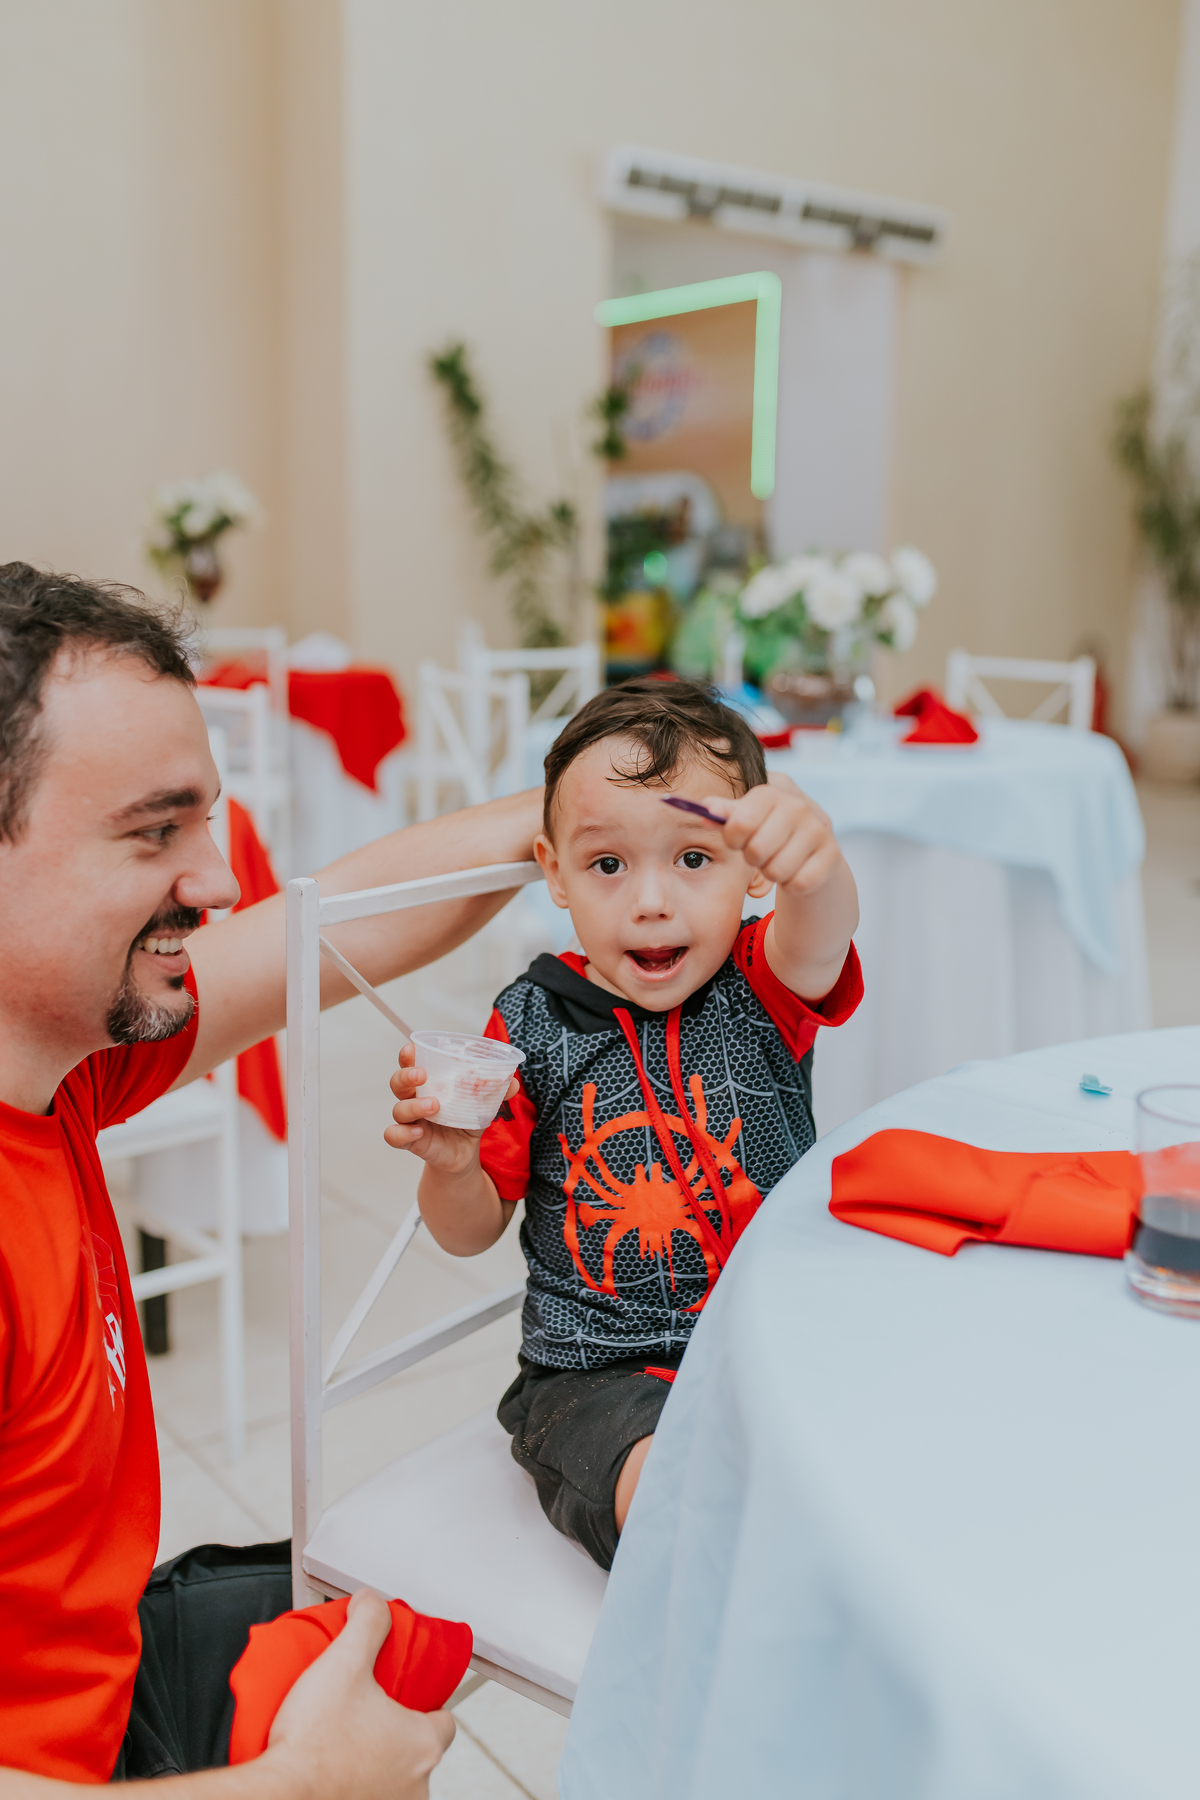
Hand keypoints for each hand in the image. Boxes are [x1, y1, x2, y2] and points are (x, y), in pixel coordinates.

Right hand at [265, 1587, 453, 1799]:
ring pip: (394, 1780)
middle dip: (395, 1734)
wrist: (278, 1793)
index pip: (444, 1722)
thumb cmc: (311, 1743)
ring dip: (376, 1764)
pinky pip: (370, 1796)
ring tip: (344, 1743)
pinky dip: (357, 1786)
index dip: (425, 1706)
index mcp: (422, 1745)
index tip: (402, 1699)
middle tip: (364, 1716)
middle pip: (417, 1751)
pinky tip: (332, 1773)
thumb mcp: (344, 1662)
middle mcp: (415, 1786)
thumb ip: (367, 1623)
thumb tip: (372, 1603)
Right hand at [385, 1042, 515, 1175]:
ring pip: (398, 1109)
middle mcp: (414, 1098)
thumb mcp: (483, 1103)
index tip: (411, 1049)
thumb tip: (512, 1081)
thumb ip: (496, 1091)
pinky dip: (402, 1133)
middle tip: (422, 1075)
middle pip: (397, 1082)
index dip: (408, 1056)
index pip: (411, 1064)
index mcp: (428, 1083)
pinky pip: (394, 1136)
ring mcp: (411, 1120)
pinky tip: (418, 1131)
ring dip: (413, 1105)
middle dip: (406, 1075)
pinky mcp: (411, 1141)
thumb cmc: (466, 1119)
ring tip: (434, 1106)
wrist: (465, 1151)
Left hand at [703, 772, 841, 896]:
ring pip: (777, 871)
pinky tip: (796, 869)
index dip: (732, 838)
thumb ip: (725, 814)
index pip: (740, 822)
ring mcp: (818, 830)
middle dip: (753, 858)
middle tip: (761, 852)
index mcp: (771, 793)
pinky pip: (799, 883)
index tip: (737, 840)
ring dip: (772, 873)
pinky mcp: (832, 854)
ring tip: (779, 859)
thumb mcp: (746, 818)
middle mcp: (798, 807)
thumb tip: (706, 811)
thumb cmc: (770, 830)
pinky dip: (792, 884)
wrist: (811, 846)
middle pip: (756, 850)